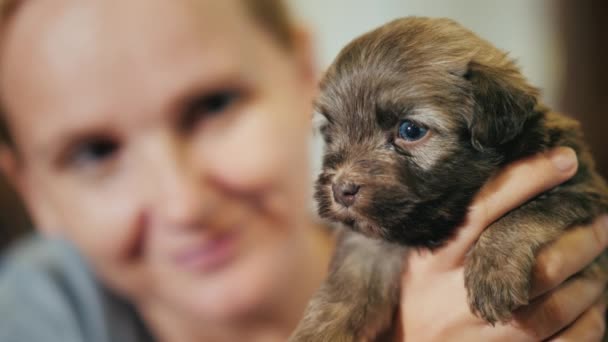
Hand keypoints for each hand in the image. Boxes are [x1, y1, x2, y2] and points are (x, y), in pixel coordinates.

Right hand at [397, 147, 607, 340]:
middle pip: (536, 264)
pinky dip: (588, 323)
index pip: (484, 209)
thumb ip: (445, 230)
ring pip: (556, 307)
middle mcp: (459, 297)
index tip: (565, 159)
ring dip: (591, 280)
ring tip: (602, 257)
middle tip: (601, 217)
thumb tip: (496, 186)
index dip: (528, 179)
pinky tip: (595, 305)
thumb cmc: (410, 298)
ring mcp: (483, 335)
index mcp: (433, 262)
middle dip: (581, 238)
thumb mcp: (413, 259)